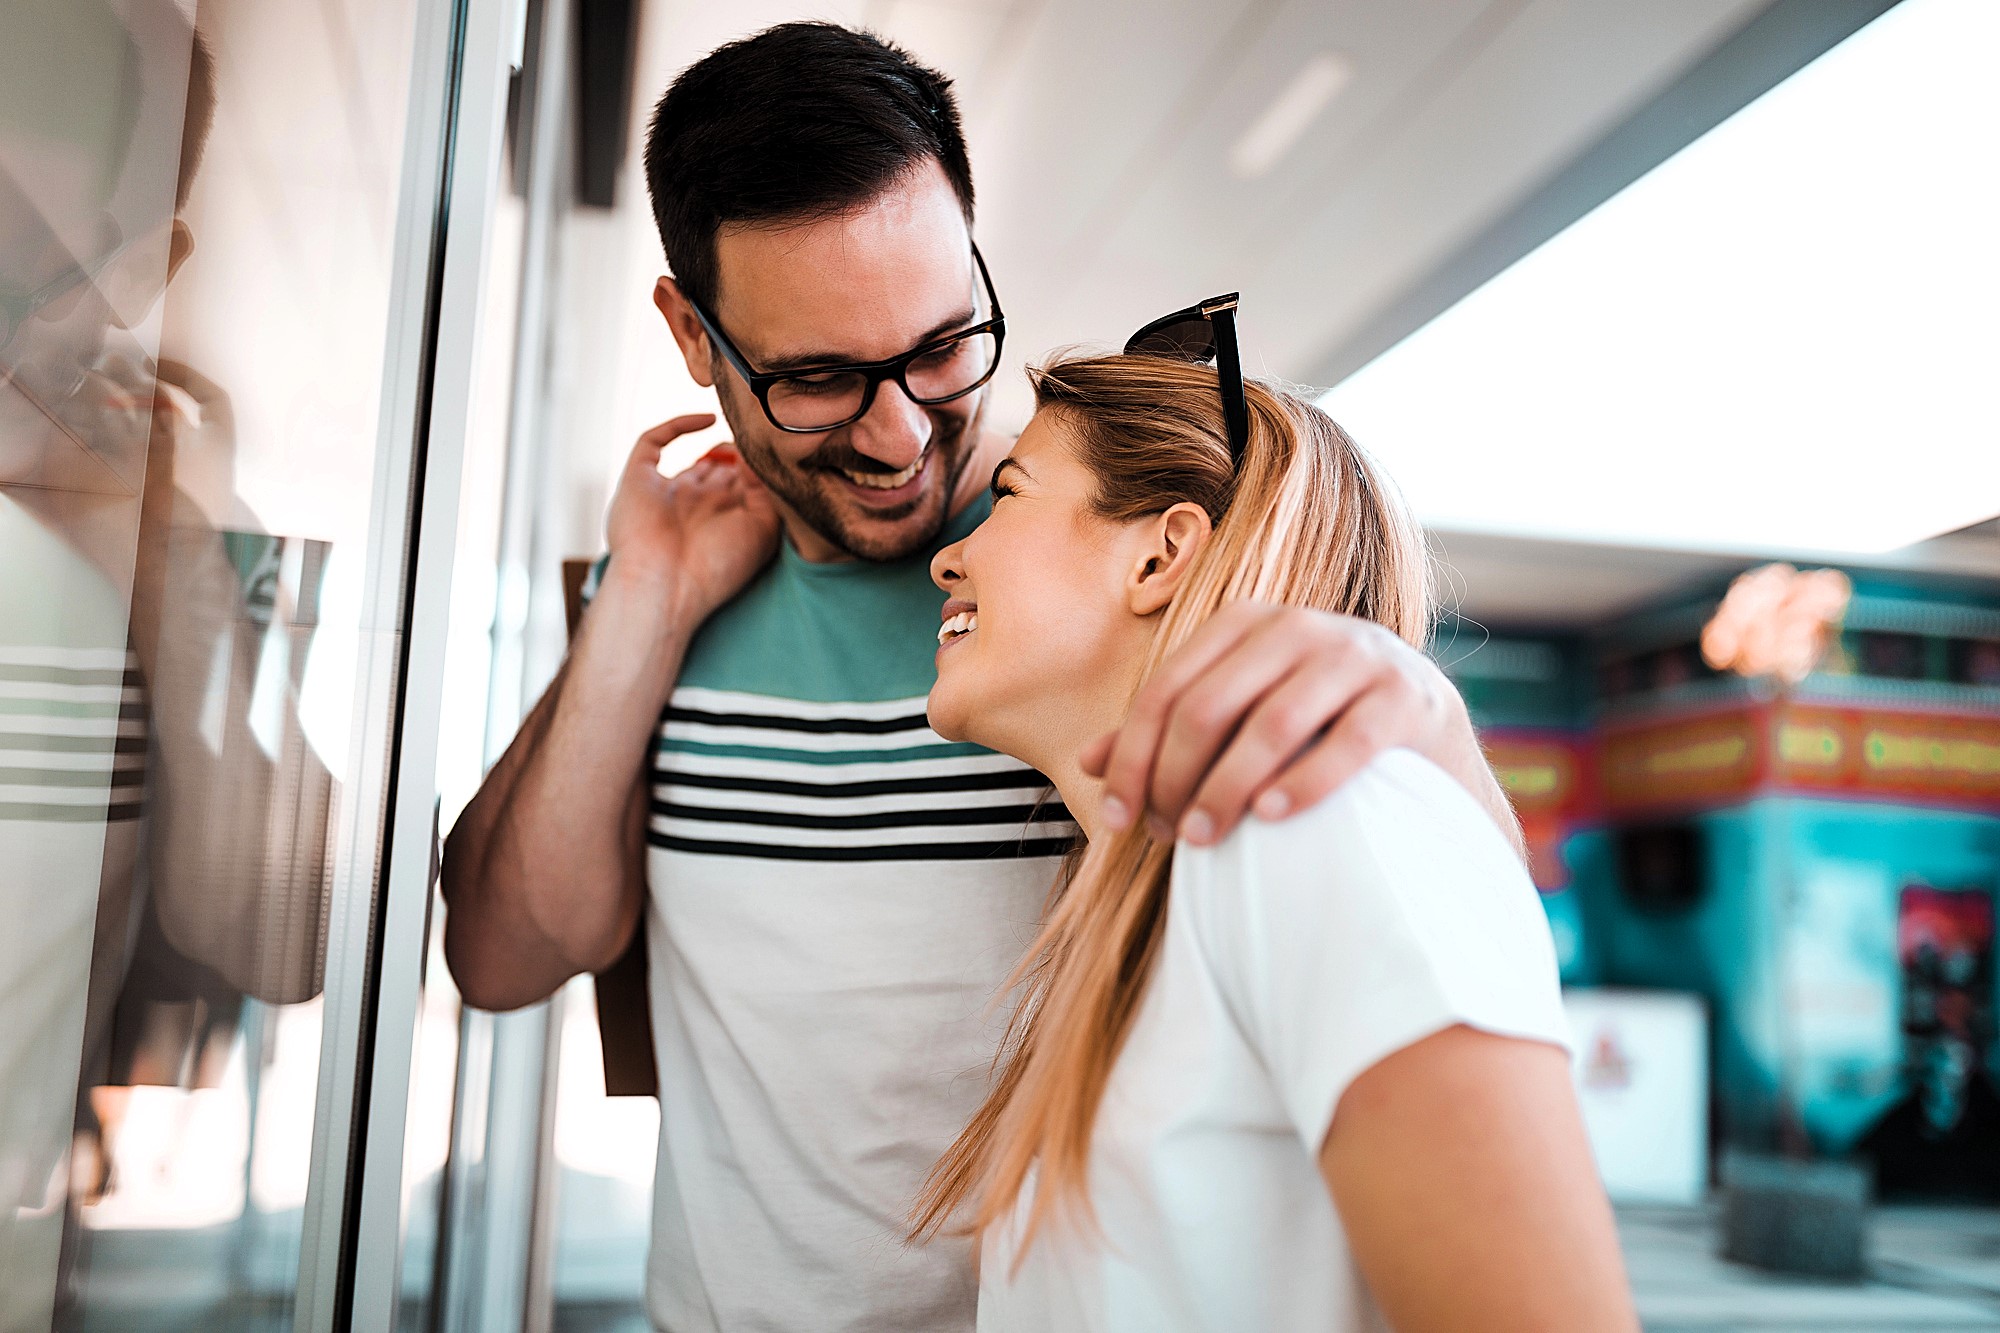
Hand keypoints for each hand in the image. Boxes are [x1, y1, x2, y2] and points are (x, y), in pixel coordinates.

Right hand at [604, 414, 779, 620]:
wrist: (664, 585)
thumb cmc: (717, 567)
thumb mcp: (761, 529)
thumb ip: (767, 490)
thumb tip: (757, 456)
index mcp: (720, 525)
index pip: (741, 490)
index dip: (759, 470)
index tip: (774, 457)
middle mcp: (695, 507)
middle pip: (721, 473)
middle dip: (742, 459)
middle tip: (760, 439)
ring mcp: (667, 492)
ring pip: (693, 457)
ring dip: (719, 444)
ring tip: (741, 425)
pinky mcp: (638, 479)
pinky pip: (653, 441)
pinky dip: (678, 425)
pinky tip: (709, 419)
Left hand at [1082, 601, 1516, 849]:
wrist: (1424, 734)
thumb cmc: (1311, 730)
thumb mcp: (1237, 719)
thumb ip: (1169, 733)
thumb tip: (1088, 760)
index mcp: (1246, 623)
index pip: (1166, 691)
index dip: (1133, 759)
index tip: (1119, 822)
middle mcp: (1298, 626)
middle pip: (1207, 708)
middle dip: (1175, 779)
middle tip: (1170, 837)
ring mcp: (1357, 655)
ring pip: (1270, 725)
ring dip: (1227, 789)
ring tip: (1204, 839)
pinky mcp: (1407, 697)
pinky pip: (1345, 743)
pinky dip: (1302, 782)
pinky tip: (1271, 818)